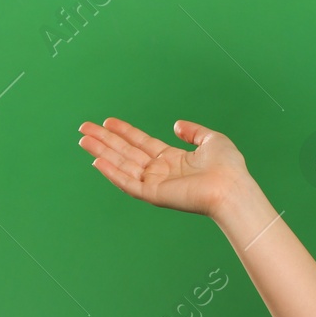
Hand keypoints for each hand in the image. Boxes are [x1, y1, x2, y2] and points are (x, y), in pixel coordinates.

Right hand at [78, 117, 248, 217]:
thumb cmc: (228, 167)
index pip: (141, 143)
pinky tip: (97, 162)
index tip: (107, 122)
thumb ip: (193, 131)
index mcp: (173, 159)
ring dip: (102, 152)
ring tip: (83, 140)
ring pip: (122, 165)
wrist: (232, 187)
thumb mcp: (212, 140)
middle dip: (105, 140)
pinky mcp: (153, 194)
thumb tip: (176, 125)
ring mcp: (155, 183)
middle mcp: (160, 171)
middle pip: (126, 152)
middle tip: (84, 128)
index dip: (124, 132)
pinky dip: (112, 173)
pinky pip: (127, 182)